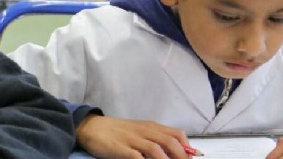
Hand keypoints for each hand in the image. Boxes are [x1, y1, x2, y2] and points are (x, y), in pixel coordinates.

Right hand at [76, 115, 191, 158]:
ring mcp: (132, 139)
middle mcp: (144, 131)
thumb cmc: (116, 131)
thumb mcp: (138, 131)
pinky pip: (137, 158)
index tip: (191, 158)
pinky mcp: (120, 148)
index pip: (177, 134)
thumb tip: (174, 153)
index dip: (187, 148)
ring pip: (156, 151)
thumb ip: (154, 139)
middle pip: (170, 143)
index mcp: (151, 126)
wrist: (90, 127)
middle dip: (181, 157)